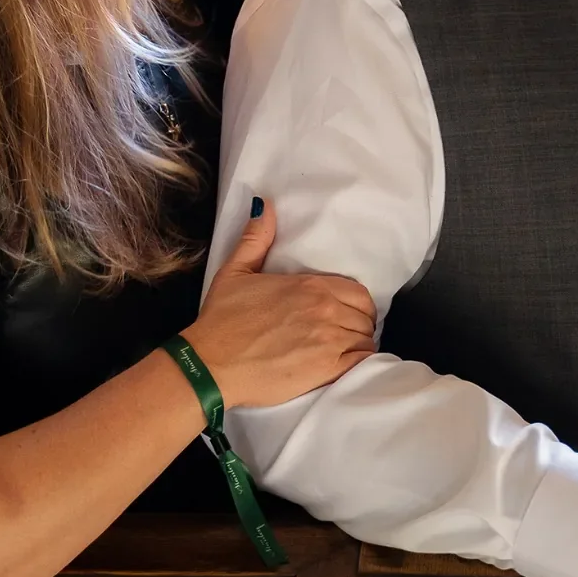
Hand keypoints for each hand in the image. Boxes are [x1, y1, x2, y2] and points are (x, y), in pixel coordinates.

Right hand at [183, 200, 375, 409]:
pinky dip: (359, 364)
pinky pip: (362, 363)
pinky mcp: (327, 370)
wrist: (211, 364)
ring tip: (342, 351)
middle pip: (365, 318)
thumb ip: (256, 240)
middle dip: (358, 325)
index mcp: (311, 286)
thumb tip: (265, 206)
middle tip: (343, 334)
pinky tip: (345, 366)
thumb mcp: (235, 272)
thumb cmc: (222, 320)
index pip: (358, 293)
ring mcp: (329, 342)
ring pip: (366, 341)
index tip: (345, 313)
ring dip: (357, 345)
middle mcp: (325, 310)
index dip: (356, 304)